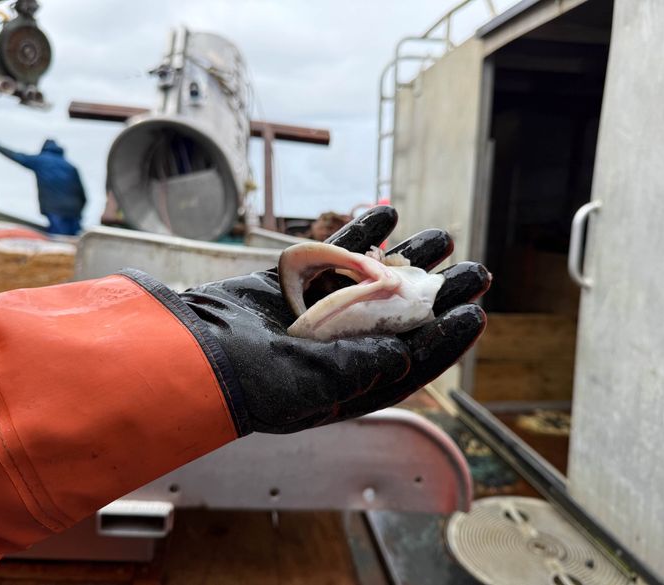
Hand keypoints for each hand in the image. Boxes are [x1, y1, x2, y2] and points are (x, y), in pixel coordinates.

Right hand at [179, 206, 489, 434]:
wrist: (188, 351)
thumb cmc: (244, 380)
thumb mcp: (305, 385)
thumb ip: (357, 368)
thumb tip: (406, 354)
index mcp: (349, 381)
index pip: (409, 359)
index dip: (445, 338)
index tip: (474, 312)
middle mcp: (340, 347)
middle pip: (402, 316)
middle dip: (439, 292)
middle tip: (476, 271)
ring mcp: (319, 312)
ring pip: (375, 279)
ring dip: (410, 257)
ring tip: (443, 236)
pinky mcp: (297, 283)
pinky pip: (336, 255)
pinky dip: (361, 234)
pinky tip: (388, 214)